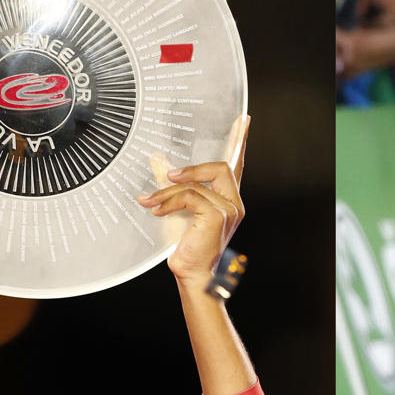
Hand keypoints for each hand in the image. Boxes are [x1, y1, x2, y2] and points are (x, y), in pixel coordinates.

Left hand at [139, 116, 247, 290]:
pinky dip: (169, 201)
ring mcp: (230, 209)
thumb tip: (156, 160)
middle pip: (221, 167)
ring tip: (150, 202)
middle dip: (194, 169)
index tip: (244, 120)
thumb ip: (170, 185)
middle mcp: (234, 203)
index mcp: (228, 200)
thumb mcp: (176, 210)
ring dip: (168, 192)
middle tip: (168, 175)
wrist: (193, 274)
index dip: (240, 142)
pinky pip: (190, 196)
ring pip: (197, 184)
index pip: (236, 165)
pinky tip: (156, 210)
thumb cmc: (187, 247)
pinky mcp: (218, 215)